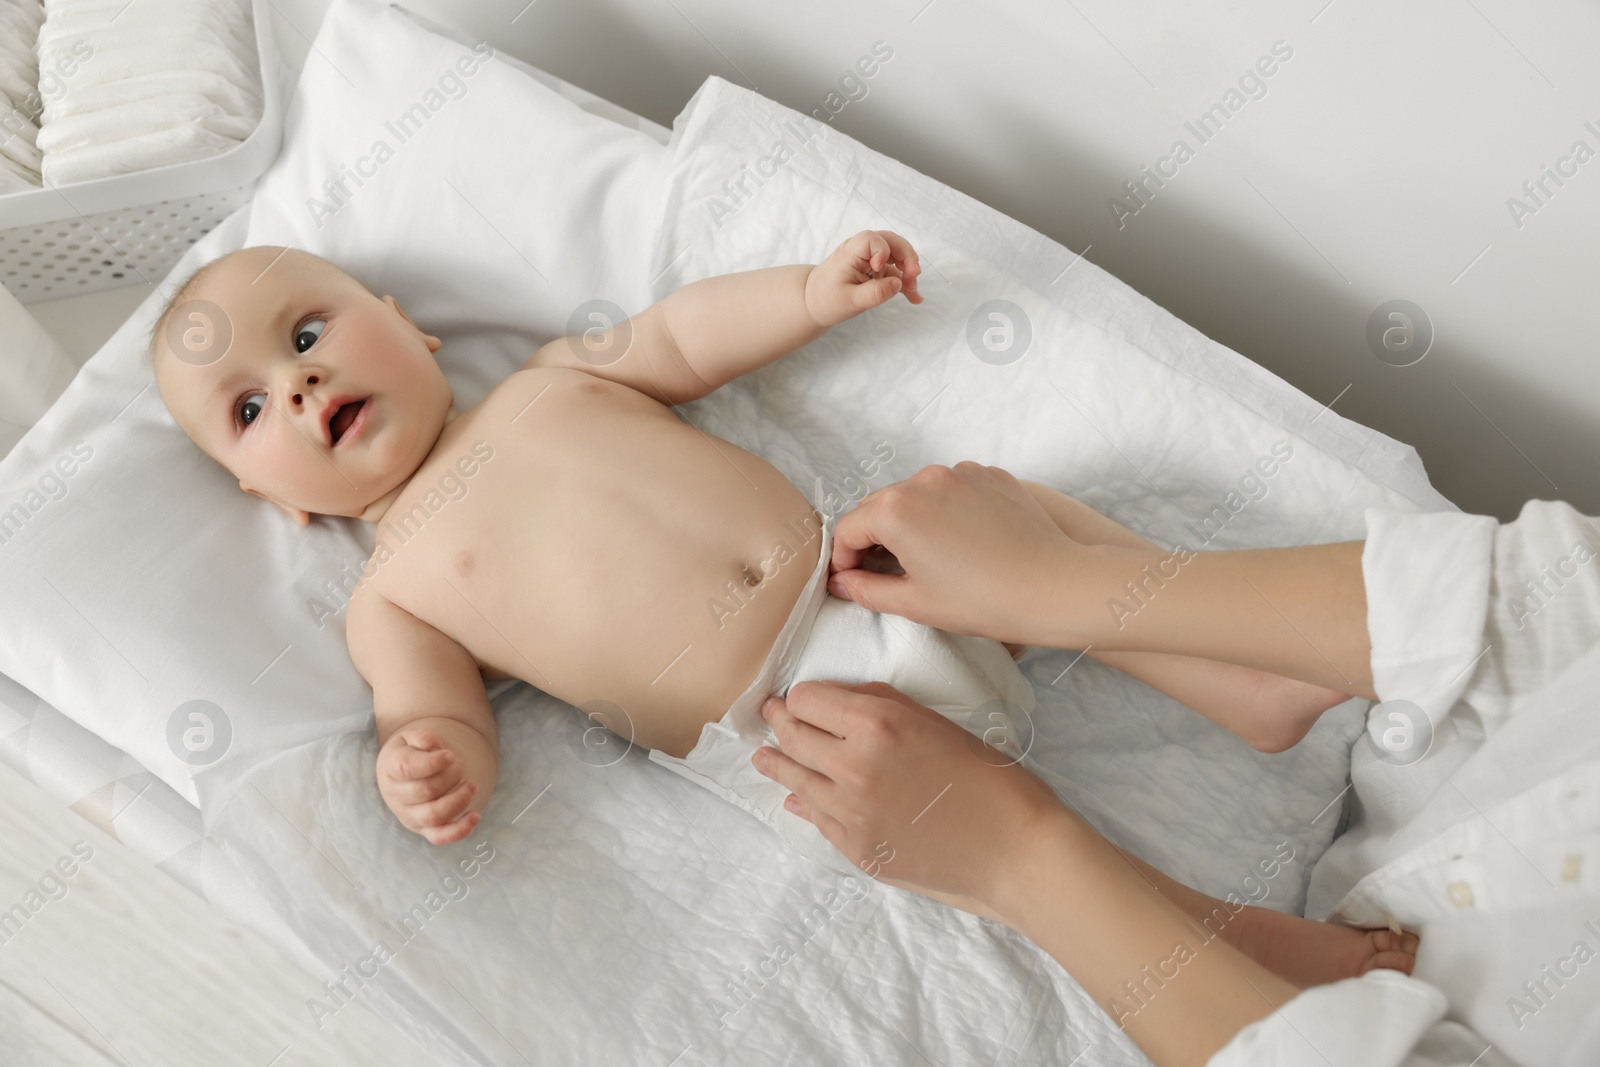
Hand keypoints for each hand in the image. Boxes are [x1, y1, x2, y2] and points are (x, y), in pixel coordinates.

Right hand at [377, 727, 480, 844]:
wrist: (407, 770)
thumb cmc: (413, 751)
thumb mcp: (413, 737)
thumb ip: (423, 737)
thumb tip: (434, 747)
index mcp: (390, 768)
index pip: (407, 768)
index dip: (433, 762)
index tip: (450, 755)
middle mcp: (396, 795)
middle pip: (426, 790)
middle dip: (451, 775)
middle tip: (459, 764)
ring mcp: (409, 815)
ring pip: (433, 815)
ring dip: (459, 799)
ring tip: (471, 784)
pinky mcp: (423, 829)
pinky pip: (440, 837)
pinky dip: (460, 830)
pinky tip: (475, 815)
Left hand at [751, 681, 1063, 907]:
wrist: (1014, 850)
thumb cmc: (988, 778)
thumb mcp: (936, 722)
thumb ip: (881, 705)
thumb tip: (834, 703)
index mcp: (877, 724)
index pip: (806, 699)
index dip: (802, 696)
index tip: (800, 697)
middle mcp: (853, 766)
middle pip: (792, 735)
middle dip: (779, 722)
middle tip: (769, 715)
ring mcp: (850, 812)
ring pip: (792, 779)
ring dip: (775, 763)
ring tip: (762, 756)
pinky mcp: (855, 849)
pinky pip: (815, 818)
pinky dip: (803, 803)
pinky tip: (796, 798)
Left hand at [804, 229, 922, 327]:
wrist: (814, 302)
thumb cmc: (827, 299)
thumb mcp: (851, 301)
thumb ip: (875, 293)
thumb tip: (899, 284)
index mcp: (850, 253)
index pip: (871, 239)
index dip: (882, 250)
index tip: (878, 268)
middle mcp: (861, 250)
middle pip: (891, 241)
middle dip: (906, 257)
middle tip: (914, 277)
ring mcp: (870, 258)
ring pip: (897, 255)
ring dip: (909, 271)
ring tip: (914, 292)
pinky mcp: (876, 268)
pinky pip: (895, 270)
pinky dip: (905, 282)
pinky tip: (915, 297)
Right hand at [829, 462, 1088, 646]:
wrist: (1053, 587)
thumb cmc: (984, 600)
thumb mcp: (915, 603)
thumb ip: (867, 590)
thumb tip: (844, 582)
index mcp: (896, 509)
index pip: (848, 529)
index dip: (843, 559)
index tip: (849, 580)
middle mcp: (924, 479)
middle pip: (880, 506)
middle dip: (873, 537)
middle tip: (881, 573)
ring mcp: (960, 472)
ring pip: (918, 494)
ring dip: (911, 521)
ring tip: (926, 558)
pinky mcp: (990, 475)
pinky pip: (953, 489)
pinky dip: (946, 510)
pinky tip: (961, 542)